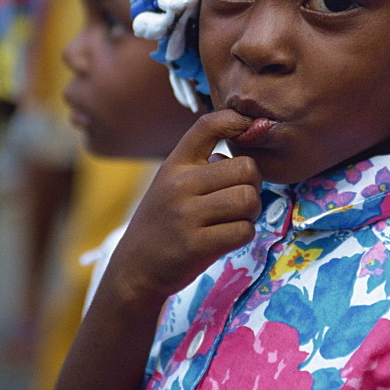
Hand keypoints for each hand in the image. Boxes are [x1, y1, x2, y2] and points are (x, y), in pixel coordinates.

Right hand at [107, 109, 261, 310]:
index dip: (236, 120)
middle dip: (254, 185)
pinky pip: (244, 231)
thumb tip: (245, 140)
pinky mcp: (196, 245)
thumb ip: (203, 165)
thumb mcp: (172, 183)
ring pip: (249, 199)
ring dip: (252, 212)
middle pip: (247, 168)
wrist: (135, 268)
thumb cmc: (164, 222)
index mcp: (175, 164)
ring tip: (236, 218)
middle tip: (241, 198)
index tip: (248, 129)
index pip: (208, 124)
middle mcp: (179, 184)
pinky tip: (227, 237)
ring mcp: (186, 215)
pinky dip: (244, 234)